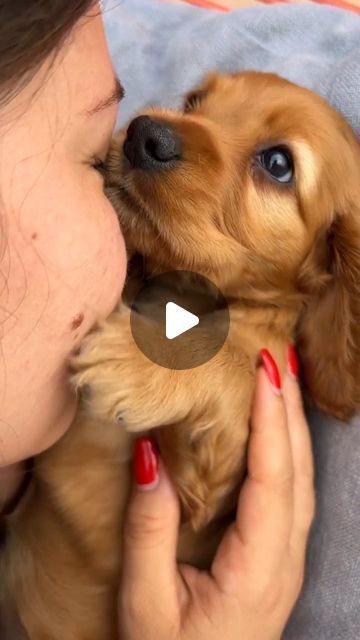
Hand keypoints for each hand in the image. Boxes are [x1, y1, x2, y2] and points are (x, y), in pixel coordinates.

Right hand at [118, 346, 314, 639]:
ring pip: (302, 477)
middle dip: (291, 406)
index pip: (274, 479)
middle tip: (277, 354)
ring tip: (280, 376)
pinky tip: (276, 427)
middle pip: (299, 469)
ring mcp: (287, 557)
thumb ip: (149, 531)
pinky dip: (287, 447)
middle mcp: (285, 558)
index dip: (272, 419)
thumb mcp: (146, 603)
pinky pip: (293, 489)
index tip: (265, 369)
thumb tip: (149, 456)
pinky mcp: (278, 555)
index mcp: (258, 569)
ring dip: (293, 422)